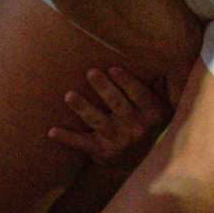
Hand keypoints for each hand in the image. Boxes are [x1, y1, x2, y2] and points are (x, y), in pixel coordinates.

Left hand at [46, 66, 171, 161]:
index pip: (140, 95)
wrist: (137, 161)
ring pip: (98, 121)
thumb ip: (160, 84)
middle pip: (118, 105)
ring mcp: (118, 141)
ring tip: (69, 95)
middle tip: (91, 72)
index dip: (127, 82)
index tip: (113, 68)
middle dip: (104, 89)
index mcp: (152, 114)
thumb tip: (162, 51)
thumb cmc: (145, 120)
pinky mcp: (101, 151)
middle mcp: (136, 128)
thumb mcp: (161, 106)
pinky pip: (82, 143)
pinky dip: (67, 138)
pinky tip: (52, 131)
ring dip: (83, 108)